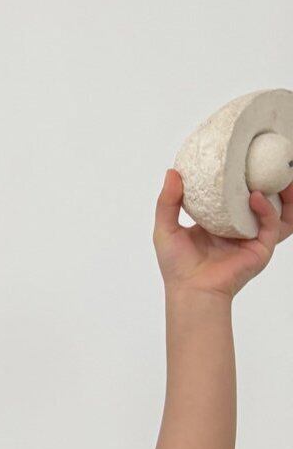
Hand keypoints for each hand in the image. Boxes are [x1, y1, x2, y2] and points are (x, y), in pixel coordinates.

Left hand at [154, 167, 292, 298]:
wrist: (190, 290)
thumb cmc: (177, 265)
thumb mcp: (166, 228)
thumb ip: (168, 202)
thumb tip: (172, 172)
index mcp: (219, 222)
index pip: (235, 196)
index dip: (241, 178)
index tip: (242, 158)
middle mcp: (239, 228)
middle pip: (262, 201)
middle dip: (271, 182)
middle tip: (270, 162)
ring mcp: (252, 237)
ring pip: (277, 211)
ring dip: (283, 193)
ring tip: (282, 173)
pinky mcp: (261, 248)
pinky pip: (271, 223)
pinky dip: (266, 209)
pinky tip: (256, 197)